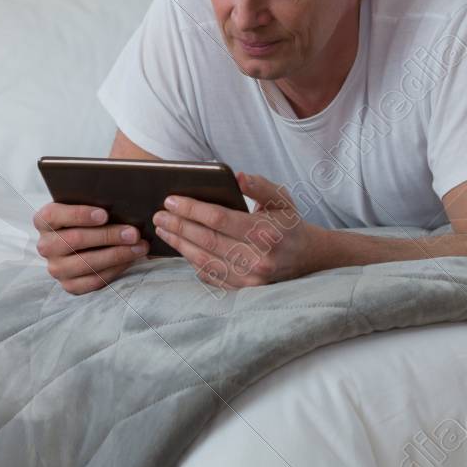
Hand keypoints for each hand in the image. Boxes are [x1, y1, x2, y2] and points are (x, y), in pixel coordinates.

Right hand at [33, 202, 149, 294]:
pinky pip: (94, 280)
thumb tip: (121, 203)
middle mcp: (45, 245)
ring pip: (86, 263)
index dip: (79, 215)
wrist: (84, 243)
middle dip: (108, 236)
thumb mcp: (86, 206)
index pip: (54, 215)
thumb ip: (96, 203)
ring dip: (117, 255)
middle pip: (75, 240)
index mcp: (44, 220)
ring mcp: (56, 268)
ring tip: (139, 247)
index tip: (104, 215)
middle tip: (133, 233)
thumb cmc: (89, 219)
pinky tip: (131, 260)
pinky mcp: (69, 285)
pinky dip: (115, 269)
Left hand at [152, 172, 322, 288]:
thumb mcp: (281, 199)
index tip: (171, 200)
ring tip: (163, 230)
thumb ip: (260, 186)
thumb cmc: (288, 224)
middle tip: (159, 215)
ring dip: (179, 244)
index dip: (193, 209)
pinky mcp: (244, 290)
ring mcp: (250, 279)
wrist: (307, 258)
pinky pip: (210, 275)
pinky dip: (192, 261)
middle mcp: (259, 259)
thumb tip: (237, 177)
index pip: (221, 219)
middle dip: (179, 226)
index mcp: (267, 233)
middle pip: (208, 240)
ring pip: (205, 260)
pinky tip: (180, 247)